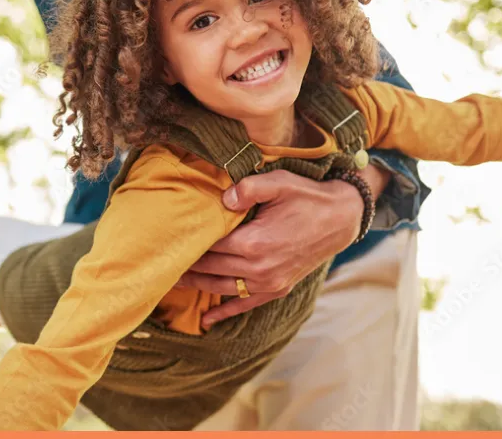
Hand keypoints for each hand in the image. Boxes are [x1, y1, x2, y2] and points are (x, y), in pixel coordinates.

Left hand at [177, 164, 390, 328]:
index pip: (209, 245)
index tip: (167, 240)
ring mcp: (269, 282)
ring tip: (172, 282)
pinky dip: (226, 312)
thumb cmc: (308, 197)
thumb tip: (221, 198)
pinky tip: (208, 319)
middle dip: (186, 265)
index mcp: (254, 242)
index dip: (188, 242)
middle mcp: (259, 268)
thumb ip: (248, 188)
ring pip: (222, 288)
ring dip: (197, 286)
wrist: (341, 218)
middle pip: (211, 268)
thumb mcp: (279, 182)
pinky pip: (246, 304)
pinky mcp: (277, 289)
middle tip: (160, 262)